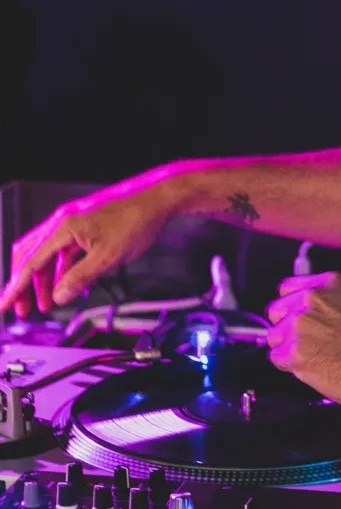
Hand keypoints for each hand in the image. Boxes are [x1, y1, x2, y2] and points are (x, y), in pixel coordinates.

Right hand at [0, 178, 177, 316]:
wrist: (157, 201)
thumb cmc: (137, 220)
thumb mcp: (108, 256)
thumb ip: (81, 277)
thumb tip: (59, 295)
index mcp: (64, 228)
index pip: (31, 263)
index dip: (16, 287)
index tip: (5, 305)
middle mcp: (64, 223)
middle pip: (31, 256)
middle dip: (25, 284)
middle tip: (22, 307)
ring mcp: (74, 225)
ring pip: (48, 255)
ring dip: (45, 279)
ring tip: (48, 302)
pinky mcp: (86, 228)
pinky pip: (65, 251)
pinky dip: (62, 269)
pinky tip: (69, 284)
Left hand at [266, 273, 340, 421]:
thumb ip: (332, 306)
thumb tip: (314, 317)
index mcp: (329, 284)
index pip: (287, 288)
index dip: (293, 307)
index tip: (299, 318)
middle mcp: (311, 298)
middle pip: (276, 311)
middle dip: (288, 328)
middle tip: (311, 344)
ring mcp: (300, 325)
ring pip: (274, 338)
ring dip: (290, 350)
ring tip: (320, 359)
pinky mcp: (294, 353)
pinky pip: (277, 360)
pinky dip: (292, 369)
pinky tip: (318, 370)